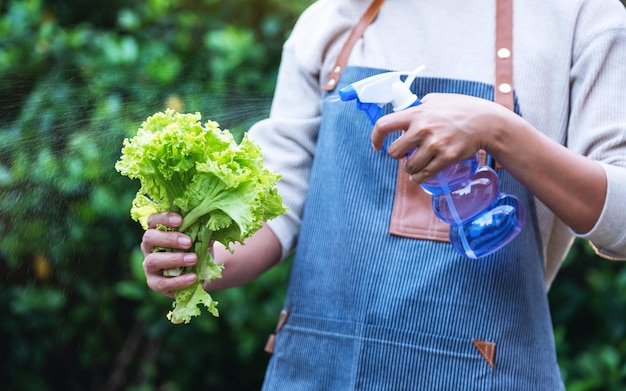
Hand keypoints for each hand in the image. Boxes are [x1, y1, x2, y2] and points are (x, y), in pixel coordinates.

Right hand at [141, 212, 197, 297]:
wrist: (199, 274)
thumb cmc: (196, 250)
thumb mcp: (199, 238)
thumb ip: (200, 231)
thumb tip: (209, 223)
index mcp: (157, 231)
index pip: (153, 220)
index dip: (164, 218)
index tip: (180, 220)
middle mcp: (149, 247)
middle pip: (149, 238)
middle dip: (169, 239)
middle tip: (188, 242)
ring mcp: (149, 266)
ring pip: (153, 260)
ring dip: (174, 259)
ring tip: (194, 259)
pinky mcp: (154, 283)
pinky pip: (162, 283)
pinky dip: (179, 280)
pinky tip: (193, 277)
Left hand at [371, 93, 506, 182]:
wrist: (486, 122)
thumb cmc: (461, 109)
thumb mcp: (436, 100)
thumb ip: (418, 106)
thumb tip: (403, 112)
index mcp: (416, 113)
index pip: (384, 125)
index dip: (376, 137)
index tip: (377, 145)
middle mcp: (423, 129)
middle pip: (394, 152)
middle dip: (397, 156)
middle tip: (406, 154)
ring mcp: (435, 144)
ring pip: (409, 166)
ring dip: (410, 168)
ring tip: (417, 163)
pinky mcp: (446, 157)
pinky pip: (424, 174)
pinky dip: (420, 177)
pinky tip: (421, 173)